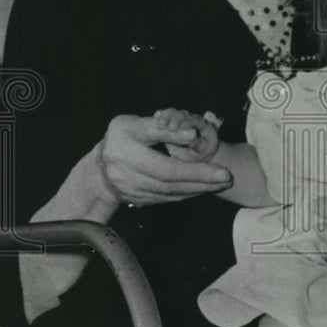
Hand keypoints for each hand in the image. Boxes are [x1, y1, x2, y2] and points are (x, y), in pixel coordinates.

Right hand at [99, 114, 230, 206]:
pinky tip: (203, 187)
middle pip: (173, 184)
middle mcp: (130, 178)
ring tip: (221, 182)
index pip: (168, 167)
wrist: (98, 169)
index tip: (223, 171)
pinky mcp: (140, 202)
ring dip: (199, 189)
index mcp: (128, 155)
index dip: (196, 171)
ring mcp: (134, 194)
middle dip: (203, 182)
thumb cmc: (121, 138)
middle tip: (227, 178)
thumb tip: (192, 134)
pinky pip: (168, 199)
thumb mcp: (137, 125)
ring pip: (172, 195)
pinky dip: (187, 194)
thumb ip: (164, 129)